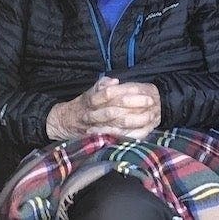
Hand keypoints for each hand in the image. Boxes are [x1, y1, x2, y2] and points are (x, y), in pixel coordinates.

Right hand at [46, 77, 160, 139]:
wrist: (66, 122)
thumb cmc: (84, 104)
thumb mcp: (91, 90)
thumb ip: (102, 84)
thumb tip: (115, 81)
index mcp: (91, 99)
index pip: (110, 94)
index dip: (128, 92)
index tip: (144, 91)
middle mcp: (93, 114)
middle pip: (116, 110)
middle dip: (135, 106)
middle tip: (152, 103)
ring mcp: (96, 127)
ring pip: (118, 124)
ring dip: (136, 121)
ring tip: (151, 116)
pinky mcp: (100, 138)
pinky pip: (117, 137)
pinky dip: (130, 134)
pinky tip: (142, 131)